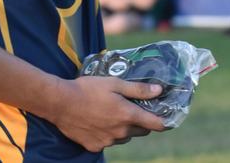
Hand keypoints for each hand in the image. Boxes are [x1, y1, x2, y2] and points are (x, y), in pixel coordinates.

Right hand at [51, 76, 165, 151]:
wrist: (61, 103)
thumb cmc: (88, 89)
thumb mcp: (114, 83)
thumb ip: (138, 89)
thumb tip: (159, 90)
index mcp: (127, 115)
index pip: (155, 124)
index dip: (164, 121)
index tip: (167, 116)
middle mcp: (120, 133)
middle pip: (140, 131)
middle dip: (141, 121)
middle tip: (134, 107)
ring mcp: (107, 142)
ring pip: (125, 136)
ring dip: (124, 127)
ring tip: (113, 111)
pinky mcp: (95, 146)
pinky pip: (109, 141)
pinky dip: (108, 133)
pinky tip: (98, 120)